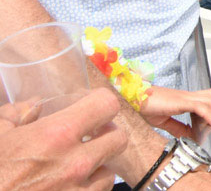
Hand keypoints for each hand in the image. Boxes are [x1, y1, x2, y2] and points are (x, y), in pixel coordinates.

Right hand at [0, 87, 126, 190]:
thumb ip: (17, 115)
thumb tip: (34, 104)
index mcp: (56, 135)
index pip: (105, 105)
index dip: (100, 103)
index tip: (93, 108)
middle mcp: (74, 163)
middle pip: (119, 138)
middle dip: (106, 135)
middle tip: (89, 138)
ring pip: (109, 173)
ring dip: (96, 169)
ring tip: (74, 169)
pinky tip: (66, 189)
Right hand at [142, 86, 210, 140]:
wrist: (133, 99)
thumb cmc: (145, 107)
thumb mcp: (164, 121)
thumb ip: (177, 128)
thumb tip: (189, 137)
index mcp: (186, 100)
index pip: (210, 103)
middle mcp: (189, 96)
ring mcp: (186, 97)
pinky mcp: (181, 100)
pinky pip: (201, 107)